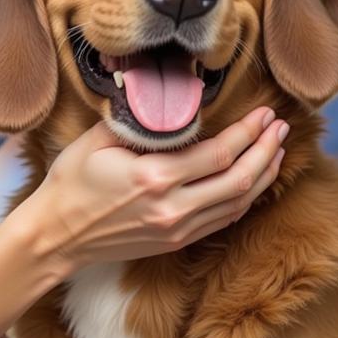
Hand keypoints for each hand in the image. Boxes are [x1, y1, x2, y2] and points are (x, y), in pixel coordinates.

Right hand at [21, 107, 287, 275]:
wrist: (57, 234)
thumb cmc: (71, 184)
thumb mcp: (96, 141)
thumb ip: (136, 119)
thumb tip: (165, 97)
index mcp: (154, 179)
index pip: (219, 154)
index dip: (248, 133)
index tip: (264, 114)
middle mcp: (172, 208)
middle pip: (240, 180)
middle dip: (266, 150)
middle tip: (280, 127)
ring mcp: (177, 229)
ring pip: (238, 203)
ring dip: (263, 175)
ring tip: (276, 149)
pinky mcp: (176, 240)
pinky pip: (224, 219)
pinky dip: (245, 198)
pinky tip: (253, 180)